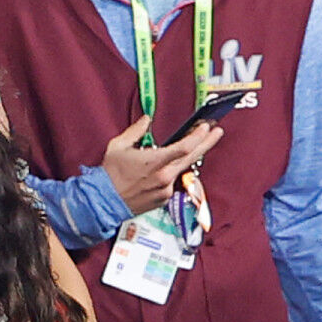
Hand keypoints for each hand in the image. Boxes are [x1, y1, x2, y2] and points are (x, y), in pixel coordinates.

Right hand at [101, 115, 222, 214]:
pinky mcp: (163, 198)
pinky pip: (170, 182)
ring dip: (180, 160)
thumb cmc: (110, 174)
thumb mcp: (118, 146)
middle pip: (192, 157)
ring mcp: (165, 189)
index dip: (198, 136)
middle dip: (207, 142)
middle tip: (217, 132)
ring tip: (175, 151)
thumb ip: (135, 131)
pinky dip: (167, 174)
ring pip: (179, 170)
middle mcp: (164, 176)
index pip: (184, 147)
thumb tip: (147, 120)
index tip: (205, 126)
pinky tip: (153, 173)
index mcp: (154, 162)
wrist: (104, 201)